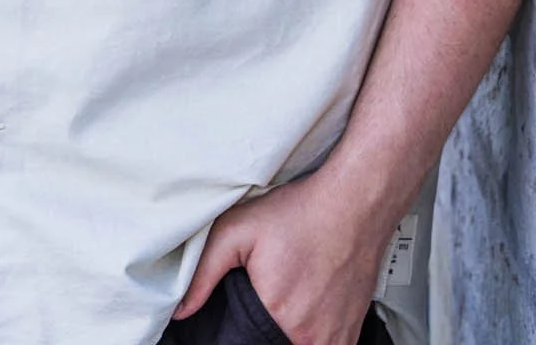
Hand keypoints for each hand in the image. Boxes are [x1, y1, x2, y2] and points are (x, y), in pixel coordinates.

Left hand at [173, 171, 387, 344]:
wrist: (354, 204)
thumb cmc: (300, 214)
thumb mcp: (239, 229)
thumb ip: (204, 272)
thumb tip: (182, 310)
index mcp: (277, 315)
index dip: (240, 334)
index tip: (244, 316)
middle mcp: (309, 335)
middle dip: (261, 332)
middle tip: (266, 302)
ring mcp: (335, 338)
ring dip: (290, 335)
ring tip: (289, 303)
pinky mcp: (351, 333)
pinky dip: (313, 336)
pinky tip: (307, 313)